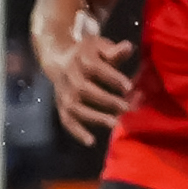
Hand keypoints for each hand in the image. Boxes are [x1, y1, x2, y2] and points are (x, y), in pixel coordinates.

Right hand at [41, 28, 136, 144]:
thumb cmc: (87, 54)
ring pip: (75, 107)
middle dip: (106, 100)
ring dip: (94, 117)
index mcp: (81, 59)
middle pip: (85, 89)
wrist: (59, 59)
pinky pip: (67, 121)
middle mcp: (69, 77)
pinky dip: (77, 132)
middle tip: (126, 107)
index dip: (112, 77)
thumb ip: (114, 51)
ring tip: (114, 123)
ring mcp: (64, 93)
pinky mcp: (61, 106)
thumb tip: (128, 47)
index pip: (95, 68)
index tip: (128, 86)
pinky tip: (91, 141)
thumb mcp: (100, 46)